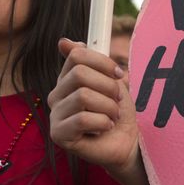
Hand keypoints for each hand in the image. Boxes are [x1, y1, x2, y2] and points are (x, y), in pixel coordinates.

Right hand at [48, 39, 139, 176]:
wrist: (128, 142)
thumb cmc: (118, 112)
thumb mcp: (110, 81)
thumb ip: (90, 61)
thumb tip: (63, 42)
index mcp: (67, 79)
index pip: (77, 55)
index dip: (102, 62)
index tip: (119, 74)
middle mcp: (56, 95)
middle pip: (79, 74)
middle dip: (108, 87)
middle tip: (117, 101)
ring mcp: (55, 115)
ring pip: (83, 96)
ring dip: (108, 107)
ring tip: (112, 117)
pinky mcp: (58, 134)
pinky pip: (83, 119)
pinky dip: (103, 123)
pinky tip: (105, 128)